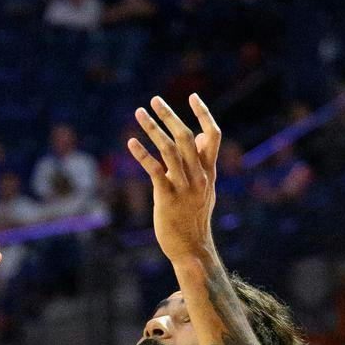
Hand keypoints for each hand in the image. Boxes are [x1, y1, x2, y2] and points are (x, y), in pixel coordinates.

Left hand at [128, 92, 221, 262]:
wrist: (192, 248)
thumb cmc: (195, 217)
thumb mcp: (206, 187)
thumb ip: (204, 160)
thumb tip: (201, 135)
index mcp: (209, 171)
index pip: (213, 135)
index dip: (203, 114)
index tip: (192, 96)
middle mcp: (198, 175)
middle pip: (186, 136)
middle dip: (169, 115)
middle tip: (154, 99)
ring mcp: (184, 186)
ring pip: (169, 149)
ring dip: (152, 128)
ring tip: (139, 113)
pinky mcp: (167, 197)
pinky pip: (155, 170)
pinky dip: (142, 154)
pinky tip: (131, 142)